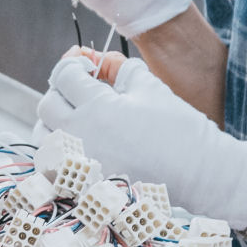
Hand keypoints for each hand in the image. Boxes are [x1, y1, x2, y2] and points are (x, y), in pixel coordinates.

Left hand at [35, 53, 246, 231]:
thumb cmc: (179, 128)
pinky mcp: (85, 186)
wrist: (200, 174)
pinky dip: (62, 153)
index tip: (86, 66)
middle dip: (62, 92)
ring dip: (57, 122)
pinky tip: (84, 146)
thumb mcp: (149, 86)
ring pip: (46, 137)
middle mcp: (81, 136)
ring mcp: (80, 165)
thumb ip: (117, 67)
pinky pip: (56, 167)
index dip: (73, 65)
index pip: (63, 75)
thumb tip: (97, 60)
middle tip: (84, 91)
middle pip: (48, 104)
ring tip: (83, 119)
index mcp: (97, 107)